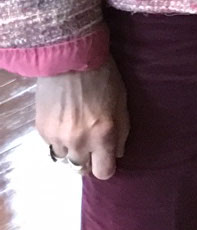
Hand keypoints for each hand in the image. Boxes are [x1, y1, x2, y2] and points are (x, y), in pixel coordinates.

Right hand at [35, 60, 129, 179]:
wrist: (69, 57)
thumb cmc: (103, 76)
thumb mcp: (122, 102)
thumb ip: (122, 131)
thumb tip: (118, 153)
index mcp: (103, 135)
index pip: (104, 172)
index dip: (106, 166)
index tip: (106, 157)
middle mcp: (79, 141)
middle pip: (82, 169)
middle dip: (89, 158)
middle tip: (91, 140)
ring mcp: (58, 137)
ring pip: (66, 157)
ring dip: (72, 148)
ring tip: (76, 127)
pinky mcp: (42, 129)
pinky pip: (52, 144)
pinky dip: (58, 137)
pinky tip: (64, 118)